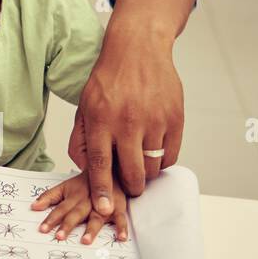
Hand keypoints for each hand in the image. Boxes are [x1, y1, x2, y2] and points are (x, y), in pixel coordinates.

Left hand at [31, 171, 128, 244]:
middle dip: (67, 225)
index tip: (43, 229)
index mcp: (73, 196)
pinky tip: (121, 238)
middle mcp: (87, 201)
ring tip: (85, 241)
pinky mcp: (118, 207)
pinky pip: (121, 219)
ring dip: (91, 229)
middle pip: (76, 214)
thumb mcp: (64, 186)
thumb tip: (33, 207)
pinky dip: (121, 228)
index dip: (51, 218)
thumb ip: (49, 196)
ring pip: (97, 217)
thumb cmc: (85, 183)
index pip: (60, 208)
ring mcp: (103, 205)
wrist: (108, 170)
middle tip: (59, 237)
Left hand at [71, 25, 183, 213]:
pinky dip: (162, 161)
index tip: (103, 209)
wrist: (138, 50)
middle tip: (128, 188)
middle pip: (132, 173)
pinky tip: (154, 152)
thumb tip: (85, 169)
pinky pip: (171, 155)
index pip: (101, 164)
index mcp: (101, 120)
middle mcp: (128, 123)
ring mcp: (154, 121)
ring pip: (153, 167)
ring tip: (140, 165)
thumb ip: (82, 139)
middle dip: (130, 188)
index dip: (101, 190)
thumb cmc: (108, 80)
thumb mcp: (84, 106)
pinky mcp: (175, 119)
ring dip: (146, 174)